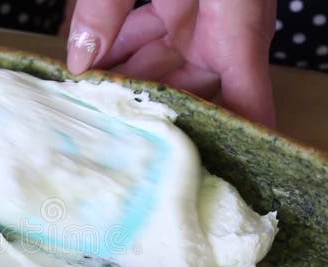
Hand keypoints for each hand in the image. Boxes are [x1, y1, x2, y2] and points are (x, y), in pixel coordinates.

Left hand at [65, 0, 276, 126]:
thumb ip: (110, 4)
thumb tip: (80, 58)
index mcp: (238, 24)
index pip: (247, 102)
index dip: (232, 146)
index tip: (212, 186)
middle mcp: (224, 28)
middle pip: (190, 93)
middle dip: (150, 119)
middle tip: (108, 145)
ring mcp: (199, 17)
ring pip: (162, 70)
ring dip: (125, 87)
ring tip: (87, 110)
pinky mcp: (176, 3)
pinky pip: (149, 40)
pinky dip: (118, 54)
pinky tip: (87, 69)